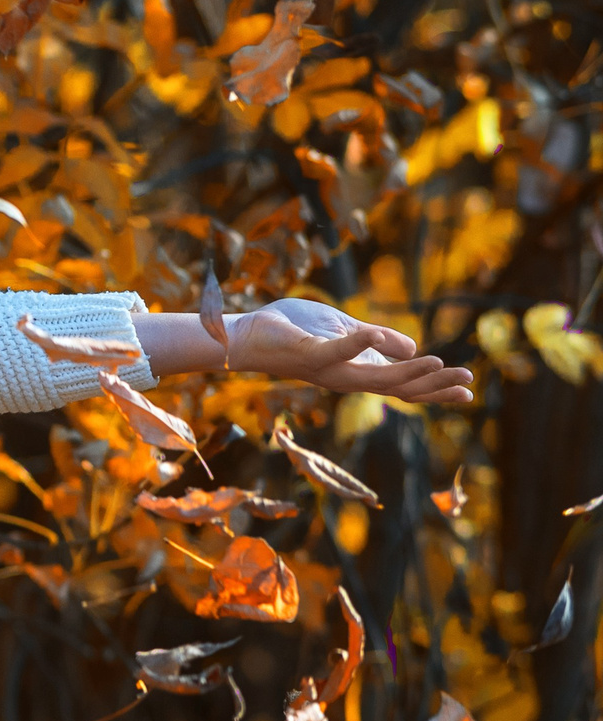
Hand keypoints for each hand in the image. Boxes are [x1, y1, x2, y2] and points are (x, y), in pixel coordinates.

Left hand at [222, 299, 474, 404]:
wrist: (252, 333)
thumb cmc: (296, 330)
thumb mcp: (347, 331)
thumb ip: (379, 341)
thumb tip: (413, 350)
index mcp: (359, 371)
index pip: (403, 385)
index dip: (434, 389)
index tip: (468, 390)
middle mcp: (347, 377)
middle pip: (397, 389)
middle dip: (433, 387)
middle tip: (468, 382)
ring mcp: (328, 370)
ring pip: (373, 378)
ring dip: (406, 372)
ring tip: (438, 362)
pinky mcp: (308, 355)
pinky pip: (334, 353)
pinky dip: (354, 346)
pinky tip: (374, 335)